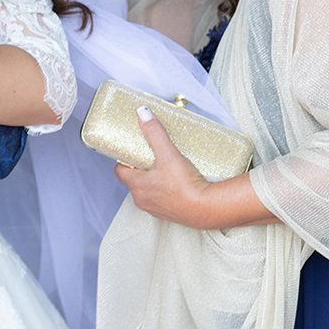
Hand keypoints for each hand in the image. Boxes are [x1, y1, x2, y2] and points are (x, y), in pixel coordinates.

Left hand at [114, 107, 212, 228]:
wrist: (207, 209)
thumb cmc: (185, 185)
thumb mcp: (168, 153)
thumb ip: (154, 133)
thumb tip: (143, 114)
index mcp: (136, 185)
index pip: (120, 170)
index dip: (125, 160)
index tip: (133, 151)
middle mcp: (142, 199)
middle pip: (134, 180)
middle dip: (140, 169)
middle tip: (151, 157)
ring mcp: (155, 209)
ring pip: (147, 191)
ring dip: (153, 181)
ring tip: (166, 168)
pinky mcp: (169, 215)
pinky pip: (162, 201)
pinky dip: (166, 192)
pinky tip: (177, 184)